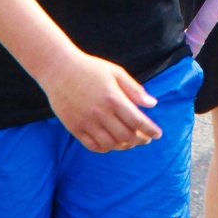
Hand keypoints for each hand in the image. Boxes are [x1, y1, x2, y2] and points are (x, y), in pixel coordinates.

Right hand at [40, 49, 162, 152]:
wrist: (59, 70)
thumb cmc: (90, 68)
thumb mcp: (116, 72)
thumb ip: (134, 89)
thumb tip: (152, 104)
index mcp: (113, 98)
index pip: (137, 121)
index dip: (150, 129)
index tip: (158, 134)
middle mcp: (101, 113)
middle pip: (126, 136)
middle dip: (140, 140)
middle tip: (146, 139)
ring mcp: (87, 123)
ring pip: (111, 144)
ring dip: (124, 146)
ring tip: (131, 142)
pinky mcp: (75, 129)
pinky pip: (93, 146)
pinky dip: (106, 148)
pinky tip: (112, 144)